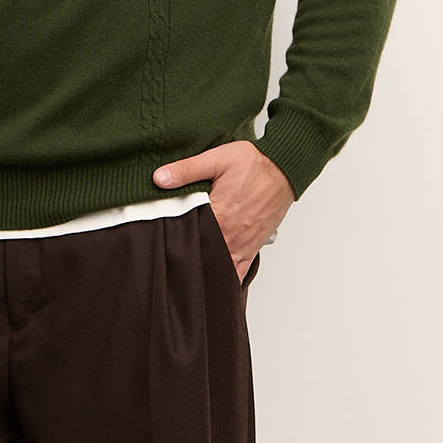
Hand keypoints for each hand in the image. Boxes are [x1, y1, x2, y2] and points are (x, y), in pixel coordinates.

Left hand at [153, 140, 293, 279]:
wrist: (284, 171)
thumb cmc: (255, 165)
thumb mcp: (217, 159)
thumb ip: (187, 170)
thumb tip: (159, 178)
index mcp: (218, 216)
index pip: (186, 237)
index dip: (170, 240)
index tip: (158, 241)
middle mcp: (230, 236)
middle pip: (199, 257)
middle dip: (183, 258)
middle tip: (168, 259)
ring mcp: (241, 246)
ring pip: (216, 270)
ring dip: (202, 270)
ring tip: (185, 272)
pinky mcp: (251, 250)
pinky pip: (237, 274)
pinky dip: (224, 280)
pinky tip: (211, 284)